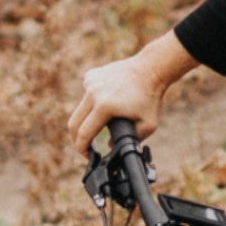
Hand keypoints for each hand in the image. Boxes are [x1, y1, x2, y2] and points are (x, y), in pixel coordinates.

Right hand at [69, 33, 196, 154]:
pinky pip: (86, 95)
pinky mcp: (91, 76)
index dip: (82, 148)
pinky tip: (107, 101)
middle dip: (76, 138)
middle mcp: (93, 93)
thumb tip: (109, 145)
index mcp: (104, 107)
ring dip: (86, 119)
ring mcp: (90, 82)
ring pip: (79, 108)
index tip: (88, 156)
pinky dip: (92, 102)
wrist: (150, 69)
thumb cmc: (151, 98)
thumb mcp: (148, 126)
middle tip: (85, 147)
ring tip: (103, 123)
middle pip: (74, 123)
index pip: (84, 133)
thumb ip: (130, 141)